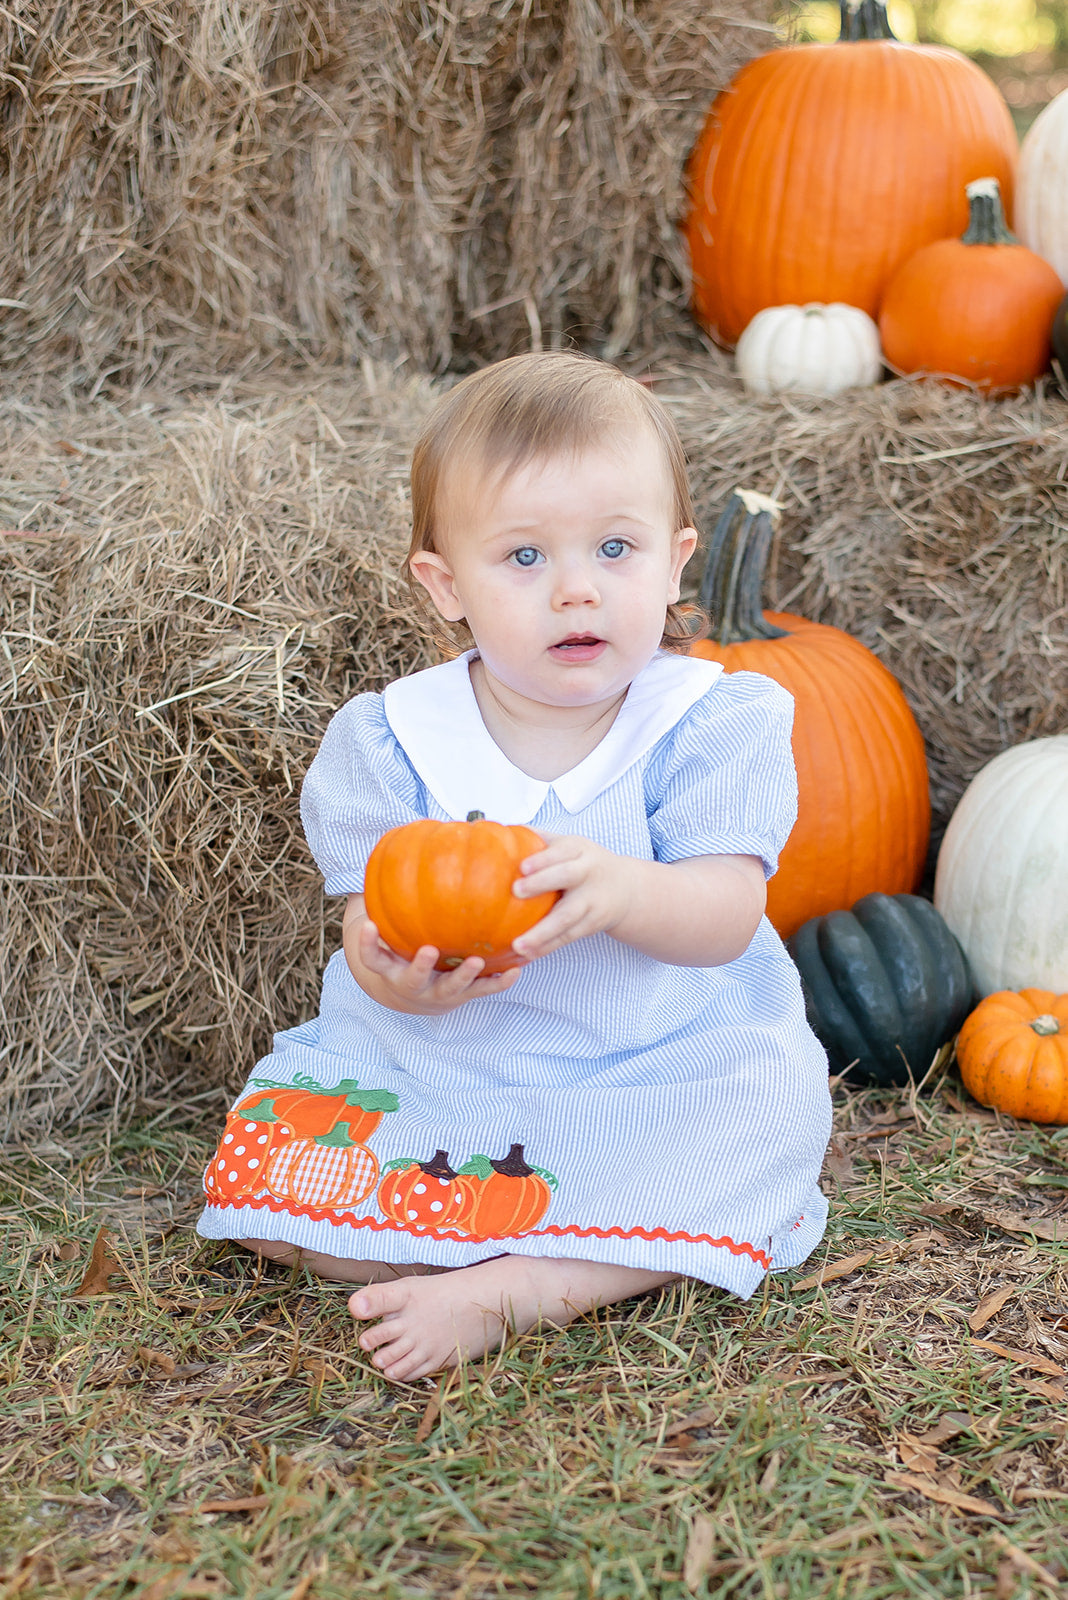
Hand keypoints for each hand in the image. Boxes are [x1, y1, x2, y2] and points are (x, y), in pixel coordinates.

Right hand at [346, 903, 522, 1015]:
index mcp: (390, 967)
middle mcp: (412, 983)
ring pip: (449, 988)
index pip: (371, 956)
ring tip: (477, 960)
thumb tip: (398, 846)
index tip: (369, 925)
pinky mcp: (462, 996)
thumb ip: (392, 903)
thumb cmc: (405, 950)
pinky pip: (481, 991)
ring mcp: (437, 993)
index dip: (367, 943)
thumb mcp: (392, 935)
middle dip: (420, 965)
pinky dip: (497, 982)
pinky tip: (515, 969)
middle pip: (412, 978)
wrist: (418, 995)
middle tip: (429, 949)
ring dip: (463, 975)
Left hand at [510, 834, 633, 960]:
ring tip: (518, 945)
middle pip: (568, 877)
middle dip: (542, 883)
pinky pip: (567, 937)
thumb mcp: (568, 844)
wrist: (625, 888)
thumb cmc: (585, 862)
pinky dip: (547, 947)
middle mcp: (588, 873)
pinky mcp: (591, 924)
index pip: (562, 851)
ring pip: (567, 917)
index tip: (522, 866)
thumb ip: (538, 838)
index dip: (543, 858)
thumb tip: (497, 830)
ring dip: (542, 933)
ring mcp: (592, 901)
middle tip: (516, 892)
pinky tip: (527, 954)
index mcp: (579, 850)